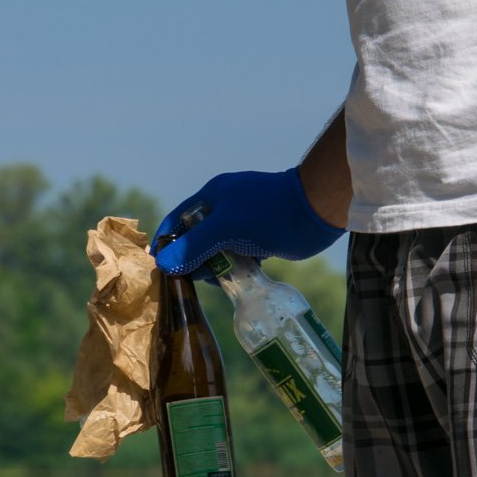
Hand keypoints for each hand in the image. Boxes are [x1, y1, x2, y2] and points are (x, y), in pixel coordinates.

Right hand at [151, 168, 344, 278]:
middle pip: (196, 238)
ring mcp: (244, 223)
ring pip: (217, 250)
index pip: (178, 220)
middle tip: (199, 277)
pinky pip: (237, 256)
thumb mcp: (226, 228)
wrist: (316, 211)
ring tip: (221, 279)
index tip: (160, 265)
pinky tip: (239, 278)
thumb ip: (194, 245)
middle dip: (193, 259)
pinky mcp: (260, 238)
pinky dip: (234, 268)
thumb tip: (163, 263)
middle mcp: (225, 208)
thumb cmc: (268, 212)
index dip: (166, 241)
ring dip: (215, 266)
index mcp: (212, 196)